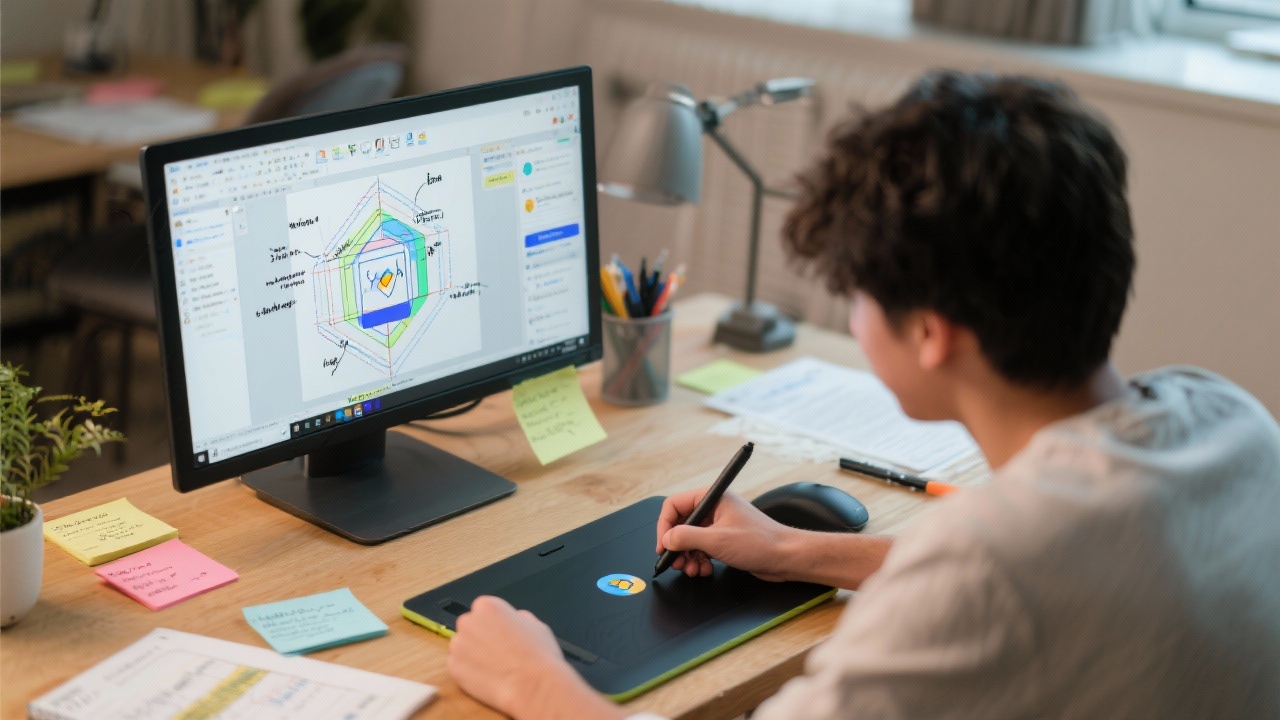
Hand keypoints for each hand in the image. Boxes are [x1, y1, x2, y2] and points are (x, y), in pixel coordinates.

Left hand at [448, 596, 622, 719]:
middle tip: (501, 655)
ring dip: (476, 656)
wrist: (537, 686)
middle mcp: (470, 620)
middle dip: (482, 639)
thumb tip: (516, 619)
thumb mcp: (536, 625)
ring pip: (464, 647)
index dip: (496, 627)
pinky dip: (471, 673)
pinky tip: (490, 678)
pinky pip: (460, 667)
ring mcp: (460, 644)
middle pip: (471, 627)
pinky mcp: (455, 666)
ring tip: (498, 668)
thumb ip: (519, 618)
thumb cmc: (542, 657)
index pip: (484, 611)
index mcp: (490, 605)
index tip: (503, 639)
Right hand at [656, 489, 798, 581]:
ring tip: (692, 570)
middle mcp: (714, 508)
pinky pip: (702, 549)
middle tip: (676, 563)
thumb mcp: (717, 540)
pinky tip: (705, 570)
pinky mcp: (724, 540)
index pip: (675, 505)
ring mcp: (719, 525)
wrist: (786, 557)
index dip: (665, 526)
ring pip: (690, 540)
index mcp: (712, 498)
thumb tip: (667, 539)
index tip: (663, 546)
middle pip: (681, 524)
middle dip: (677, 546)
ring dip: (687, 557)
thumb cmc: (760, 542)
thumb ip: (687, 537)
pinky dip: (699, 561)